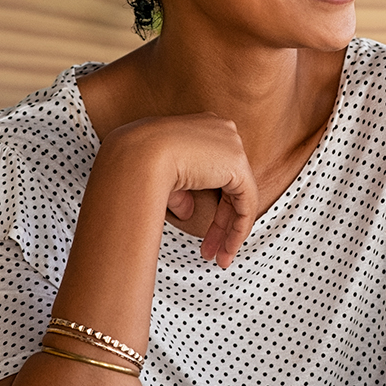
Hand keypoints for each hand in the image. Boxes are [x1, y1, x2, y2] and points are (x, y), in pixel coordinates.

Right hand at [110, 112, 259, 266]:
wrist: (138, 155)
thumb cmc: (139, 163)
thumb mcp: (164, 178)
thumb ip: (181, 193)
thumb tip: (188, 211)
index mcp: (205, 128)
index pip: (217, 170)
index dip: (212, 203)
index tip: (202, 227)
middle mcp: (223, 132)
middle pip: (230, 185)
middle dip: (221, 222)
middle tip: (212, 249)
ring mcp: (232, 146)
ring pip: (240, 196)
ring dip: (229, 231)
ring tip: (219, 257)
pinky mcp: (238, 164)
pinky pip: (247, 202)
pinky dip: (238, 228)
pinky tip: (227, 247)